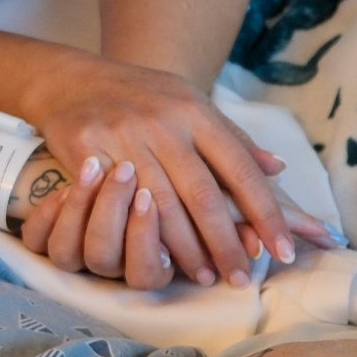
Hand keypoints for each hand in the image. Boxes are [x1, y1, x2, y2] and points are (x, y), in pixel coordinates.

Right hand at [14, 57, 325, 289]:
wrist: (71, 78)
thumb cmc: (140, 95)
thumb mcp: (189, 102)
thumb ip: (233, 137)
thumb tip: (278, 168)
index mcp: (196, 111)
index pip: (241, 169)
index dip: (266, 213)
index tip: (285, 249)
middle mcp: (164, 124)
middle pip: (204, 196)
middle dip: (227, 244)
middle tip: (242, 279)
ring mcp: (124, 137)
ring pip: (163, 208)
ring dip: (188, 250)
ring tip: (207, 277)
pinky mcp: (90, 150)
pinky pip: (120, 204)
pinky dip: (143, 235)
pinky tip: (160, 258)